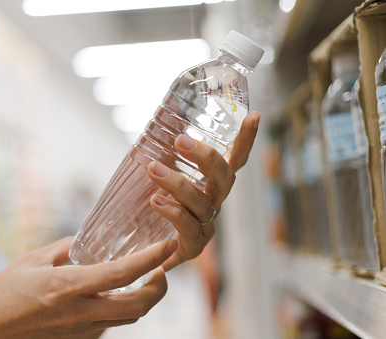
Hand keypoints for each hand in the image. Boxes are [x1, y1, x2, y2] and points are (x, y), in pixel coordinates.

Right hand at [0, 237, 177, 338]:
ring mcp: (80, 330)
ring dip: (144, 298)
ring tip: (145, 277)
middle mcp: (79, 313)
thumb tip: (85, 243)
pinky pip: (110, 324)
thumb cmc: (0, 292)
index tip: (168, 245)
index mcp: (67, 287)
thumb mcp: (32, 260)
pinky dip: (122, 308)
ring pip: (128, 318)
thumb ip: (65, 249)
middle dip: (159, 287)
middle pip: (138, 305)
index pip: (122, 273)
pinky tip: (115, 294)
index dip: (151, 259)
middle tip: (162, 268)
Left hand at [146, 111, 259, 270]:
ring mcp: (207, 225)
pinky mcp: (194, 246)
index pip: (234, 160)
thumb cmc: (159, 210)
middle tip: (180, 140)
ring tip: (153, 169)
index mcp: (212, 185)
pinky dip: (172, 212)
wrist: (150, 254)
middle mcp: (215, 202)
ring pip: (202, 202)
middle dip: (205, 157)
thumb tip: (151, 129)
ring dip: (177, 183)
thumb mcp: (162, 181)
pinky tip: (156, 201)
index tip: (254, 116)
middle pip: (224, 178)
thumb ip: (163, 159)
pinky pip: (188, 226)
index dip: (246, 140)